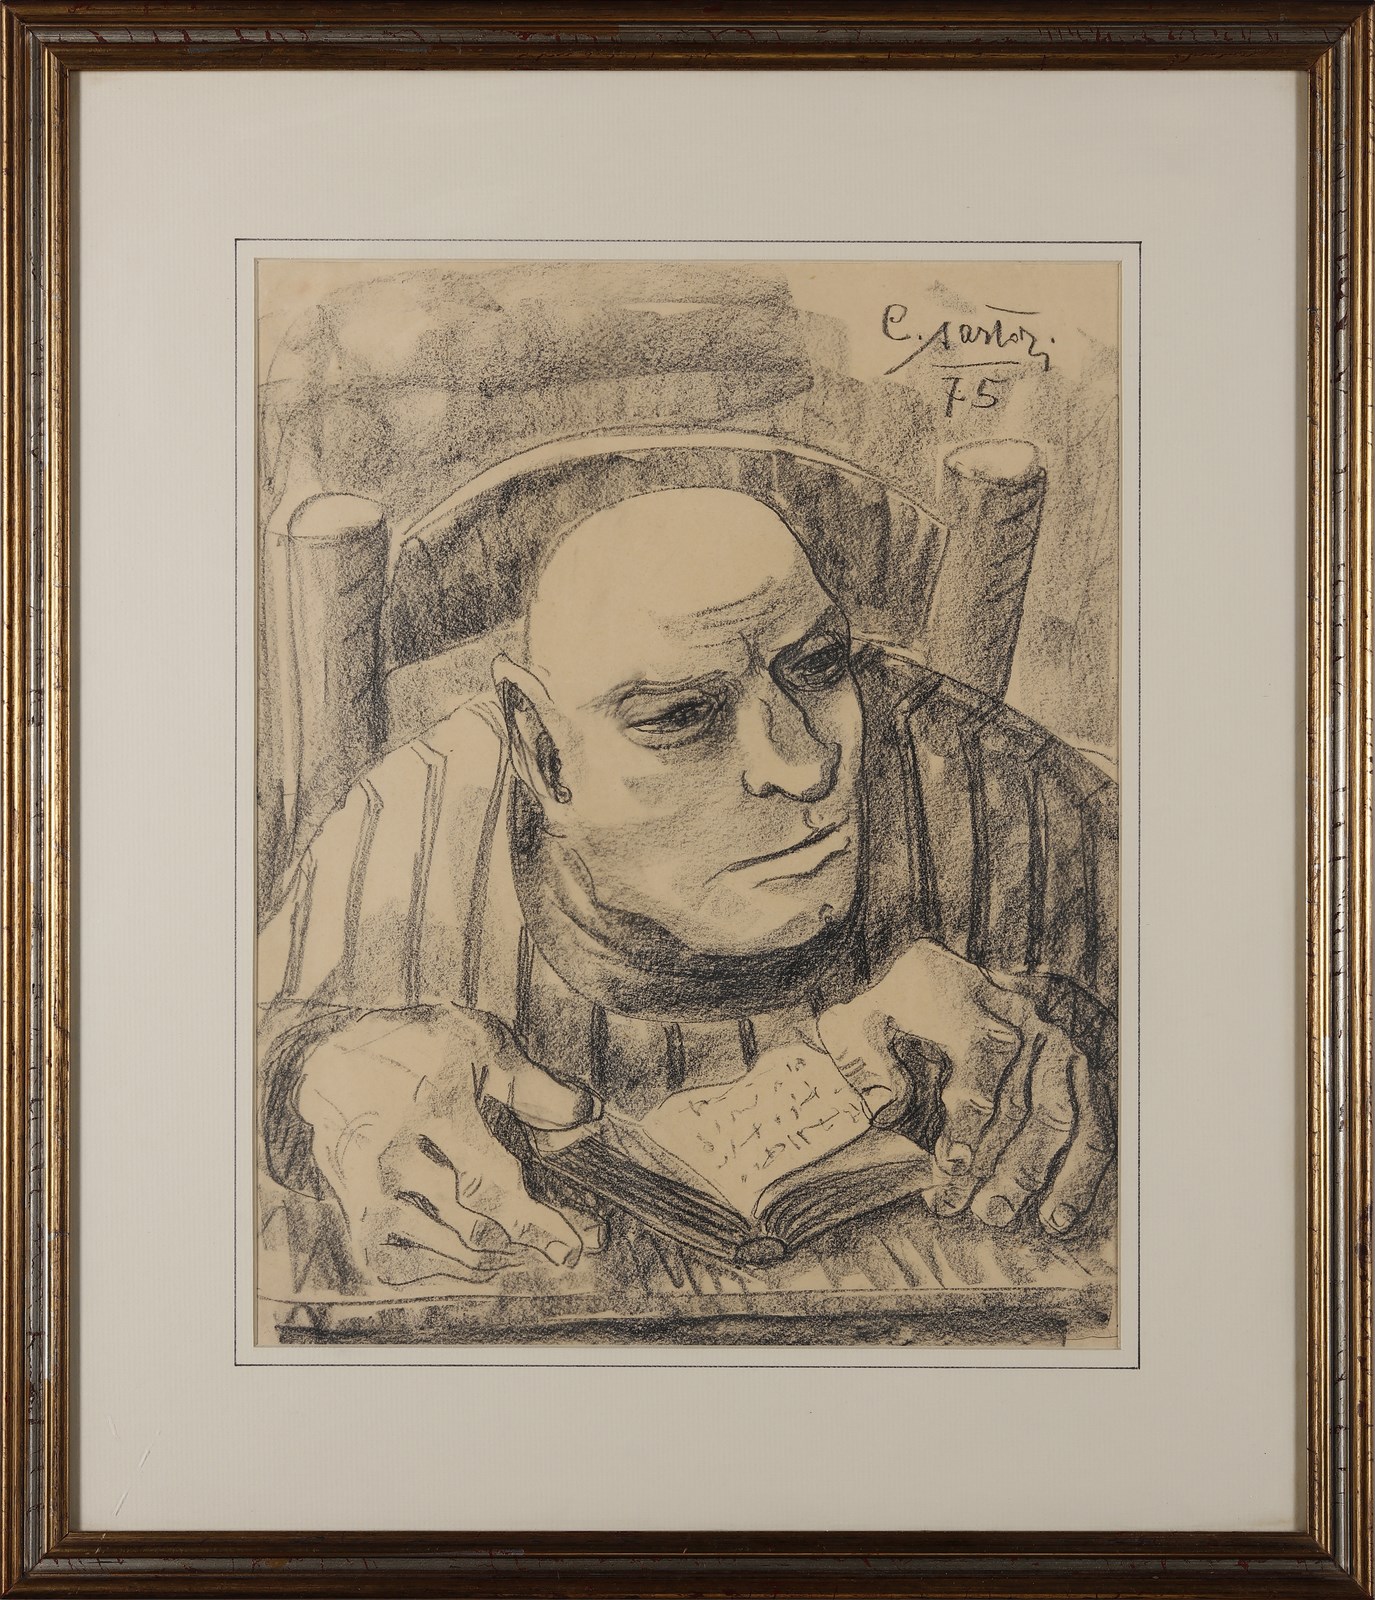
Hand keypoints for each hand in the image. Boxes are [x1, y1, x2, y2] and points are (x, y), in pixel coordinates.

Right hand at [297, 1004, 604, 1285]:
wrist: (333, 1059)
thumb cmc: (417, 1046)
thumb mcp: (479, 1045)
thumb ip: (534, 1086)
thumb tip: (589, 1112)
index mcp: (430, 1108)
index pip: (489, 1181)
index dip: (534, 1222)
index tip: (572, 1250)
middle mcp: (390, 1155)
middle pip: (470, 1223)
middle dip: (528, 1239)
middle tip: (569, 1246)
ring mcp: (366, 1191)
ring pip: (445, 1246)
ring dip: (497, 1252)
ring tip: (528, 1242)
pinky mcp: (354, 1215)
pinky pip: (408, 1263)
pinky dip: (450, 1263)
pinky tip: (480, 1250)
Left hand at [817, 940, 1113, 1233]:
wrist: (945, 974)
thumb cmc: (895, 1008)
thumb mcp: (861, 1017)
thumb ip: (863, 1057)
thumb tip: (883, 1110)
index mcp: (964, 994)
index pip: (984, 1054)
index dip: (971, 1115)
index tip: (954, 1162)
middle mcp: (1019, 1013)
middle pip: (1023, 1098)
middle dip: (1001, 1164)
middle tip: (977, 1210)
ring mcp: (1054, 1040)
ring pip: (1059, 1116)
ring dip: (1032, 1173)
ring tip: (997, 1214)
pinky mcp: (1077, 1068)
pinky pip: (1094, 1124)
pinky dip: (1080, 1175)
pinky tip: (1055, 1216)